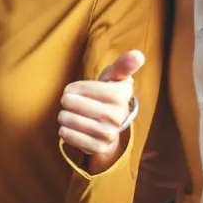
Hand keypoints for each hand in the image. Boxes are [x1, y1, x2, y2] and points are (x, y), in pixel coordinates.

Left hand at [59, 50, 143, 169]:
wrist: (111, 128)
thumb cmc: (108, 95)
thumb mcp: (115, 78)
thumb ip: (123, 65)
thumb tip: (138, 55)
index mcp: (119, 96)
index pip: (75, 88)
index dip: (72, 89)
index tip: (80, 91)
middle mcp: (116, 116)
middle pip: (68, 102)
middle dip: (67, 101)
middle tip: (76, 104)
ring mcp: (108, 134)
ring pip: (65, 119)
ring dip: (64, 116)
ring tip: (74, 115)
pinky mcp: (98, 147)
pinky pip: (67, 135)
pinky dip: (65, 131)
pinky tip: (72, 128)